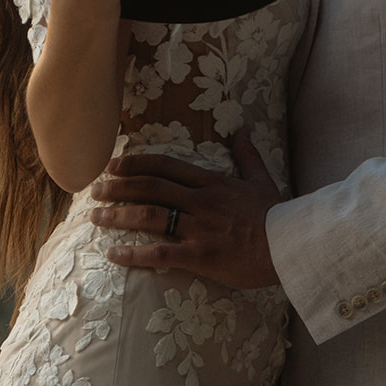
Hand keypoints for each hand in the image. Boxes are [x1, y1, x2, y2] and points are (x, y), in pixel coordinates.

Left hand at [89, 133, 282, 288]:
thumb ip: (246, 154)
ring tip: (95, 218)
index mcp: (211, 182)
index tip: (113, 165)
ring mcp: (198, 228)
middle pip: (150, 187)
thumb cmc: (275, 215)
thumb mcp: (261, 178)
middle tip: (95, 190)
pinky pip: (160, 253)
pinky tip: (113, 255)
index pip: (166, 166)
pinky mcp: (200, 255)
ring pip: (149, 215)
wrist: (290, 246)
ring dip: (118, 215)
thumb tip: (240, 129)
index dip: (137, 163)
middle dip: (118, 187)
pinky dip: (133, 253)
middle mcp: (200, 201)